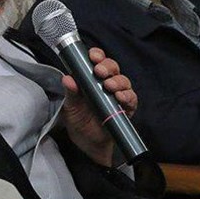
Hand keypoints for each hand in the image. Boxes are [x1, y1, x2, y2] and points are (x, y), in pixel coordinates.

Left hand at [60, 47, 136, 164]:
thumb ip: (71, 92)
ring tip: (109, 86)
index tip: (93, 56)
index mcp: (91, 78)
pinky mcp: (126, 108)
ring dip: (117, 81)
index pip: (97, 60)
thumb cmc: (79, 120)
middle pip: (112, 67)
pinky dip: (127, 96)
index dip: (97, 55)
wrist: (87, 143)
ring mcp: (117, 94)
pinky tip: (119, 97)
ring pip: (123, 80)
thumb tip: (67, 79)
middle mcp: (106, 83)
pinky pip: (131, 98)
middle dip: (107, 66)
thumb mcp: (71, 106)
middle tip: (99, 71)